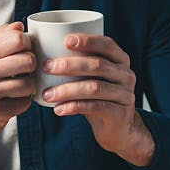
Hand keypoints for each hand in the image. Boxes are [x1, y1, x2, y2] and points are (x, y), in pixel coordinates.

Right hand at [0, 22, 35, 168]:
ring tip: (19, 87)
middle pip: (28, 60)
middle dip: (31, 67)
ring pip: (28, 84)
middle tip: (24, 71)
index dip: (27, 44)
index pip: (17, 39)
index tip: (23, 52)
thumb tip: (19, 25)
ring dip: (28, 87)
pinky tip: (13, 101)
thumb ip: (2, 38)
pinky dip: (23, 103)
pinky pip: (24, 103)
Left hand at [40, 34, 154, 166]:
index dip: (88, 41)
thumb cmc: (98, 97)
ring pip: (94, 88)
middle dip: (69, 65)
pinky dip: (74, 107)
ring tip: (47, 94)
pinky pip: (95, 107)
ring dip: (67, 90)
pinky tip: (59, 109)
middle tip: (46, 67)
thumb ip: (79, 65)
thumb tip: (43, 52)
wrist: (118, 128)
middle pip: (97, 65)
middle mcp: (126, 75)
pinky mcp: (120, 114)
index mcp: (120, 60)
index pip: (107, 44)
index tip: (65, 41)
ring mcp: (126, 95)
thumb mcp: (93, 78)